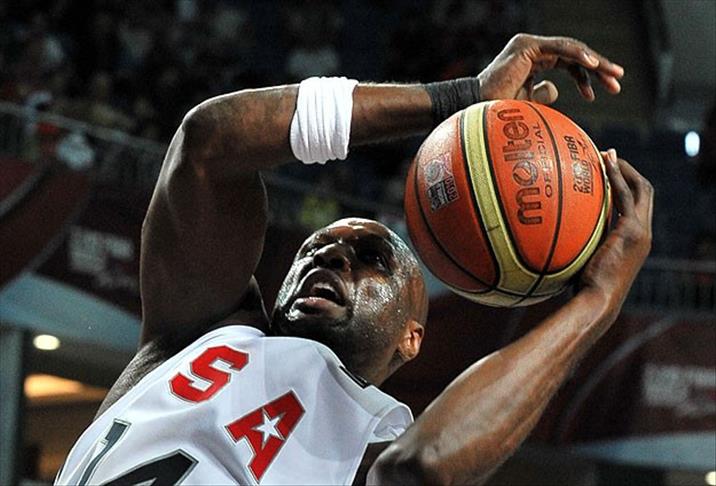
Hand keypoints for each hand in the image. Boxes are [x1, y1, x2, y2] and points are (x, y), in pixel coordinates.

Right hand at [478, 33, 624, 104]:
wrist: (476, 110)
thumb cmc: (497, 111)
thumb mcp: (527, 103)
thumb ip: (541, 94)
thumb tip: (556, 91)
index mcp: (532, 60)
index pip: (568, 63)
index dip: (587, 77)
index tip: (604, 92)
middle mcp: (532, 49)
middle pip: (573, 55)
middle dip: (598, 69)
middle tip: (617, 82)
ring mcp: (529, 45)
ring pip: (571, 50)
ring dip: (595, 63)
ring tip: (613, 76)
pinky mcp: (527, 46)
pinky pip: (559, 48)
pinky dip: (578, 56)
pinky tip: (593, 66)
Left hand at [580, 149, 652, 312]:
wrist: (596, 300)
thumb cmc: (583, 289)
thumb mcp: (582, 261)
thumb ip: (578, 244)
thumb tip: (548, 236)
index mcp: (633, 240)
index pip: (636, 206)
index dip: (625, 187)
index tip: (607, 172)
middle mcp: (642, 233)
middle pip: (644, 192)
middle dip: (628, 171)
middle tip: (608, 155)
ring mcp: (640, 231)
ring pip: (640, 189)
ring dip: (624, 169)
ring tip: (606, 154)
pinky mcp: (632, 230)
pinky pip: (625, 195)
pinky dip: (616, 177)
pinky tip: (602, 165)